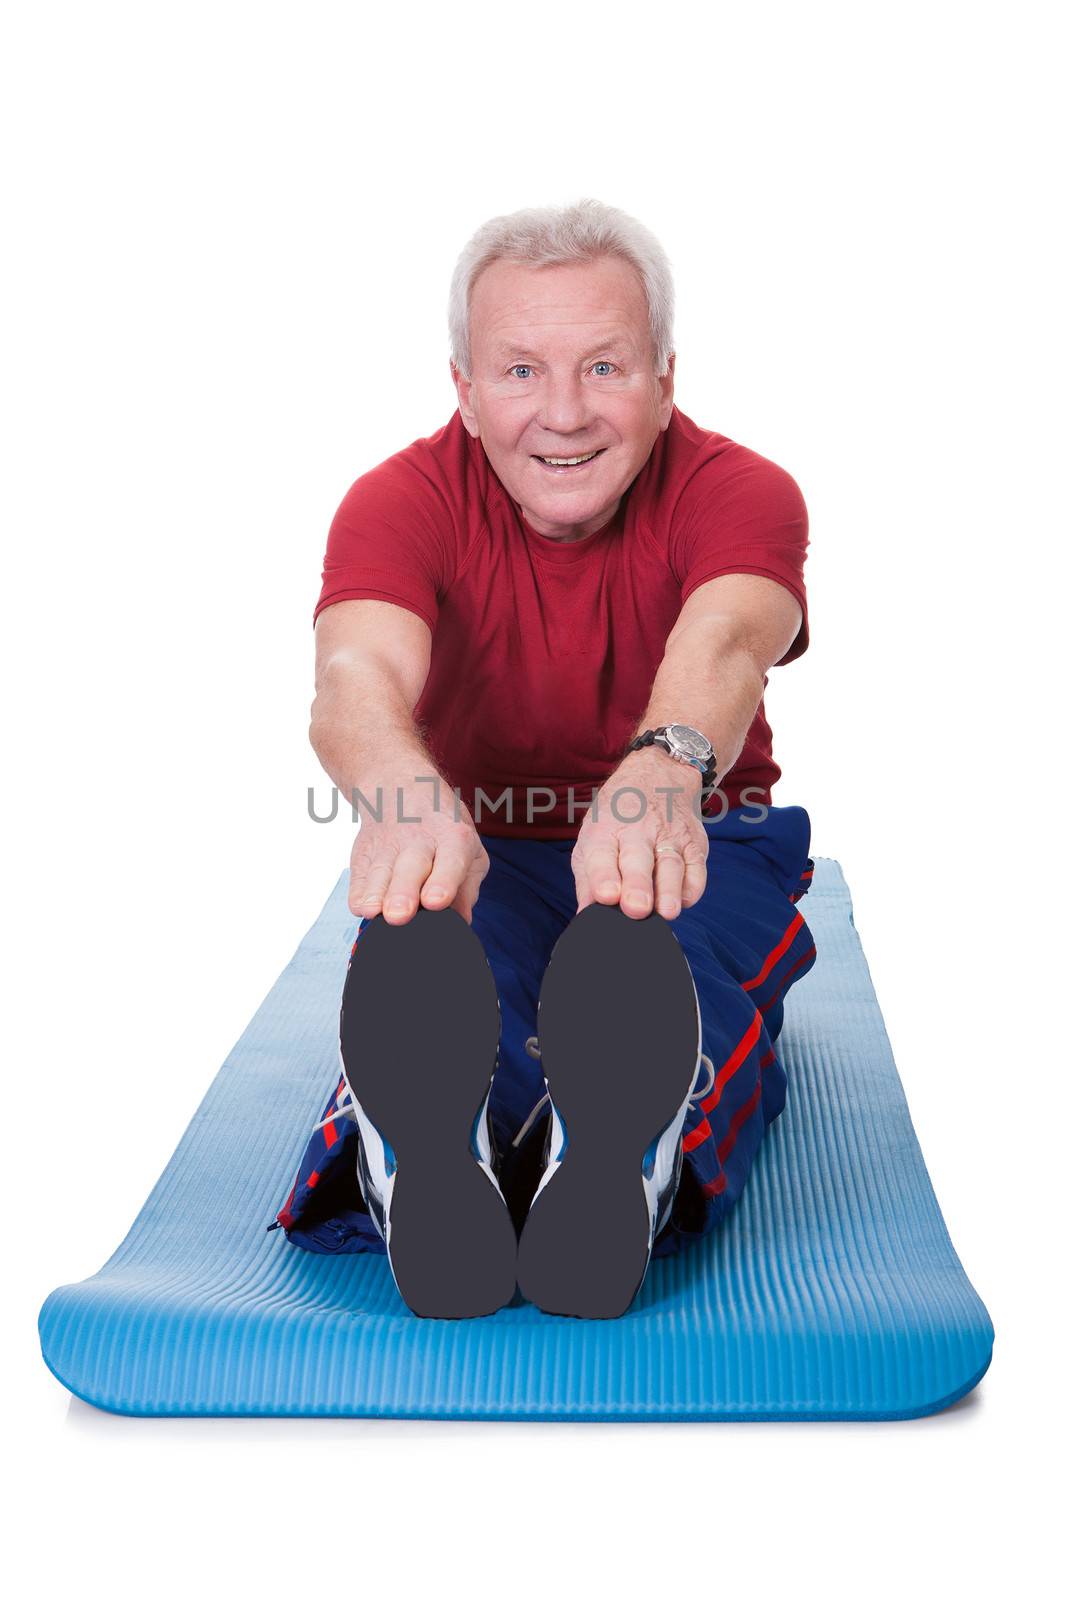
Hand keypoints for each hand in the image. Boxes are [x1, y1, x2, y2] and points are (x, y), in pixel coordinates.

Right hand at [347, 766, 489, 925]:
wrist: (401, 786)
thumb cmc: (443, 828)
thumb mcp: (468, 849)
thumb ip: (467, 887)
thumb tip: (462, 920)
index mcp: (453, 837)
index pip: (450, 860)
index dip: (443, 882)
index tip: (435, 902)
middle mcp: (419, 839)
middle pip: (410, 868)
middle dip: (404, 892)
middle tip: (400, 915)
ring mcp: (387, 844)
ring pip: (380, 872)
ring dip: (376, 894)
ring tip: (374, 914)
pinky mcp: (363, 852)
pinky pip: (358, 876)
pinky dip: (358, 893)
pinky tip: (362, 908)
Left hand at [571, 748, 708, 919]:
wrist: (658, 774)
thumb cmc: (618, 817)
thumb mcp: (593, 837)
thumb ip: (588, 879)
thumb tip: (586, 915)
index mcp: (606, 830)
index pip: (602, 854)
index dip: (603, 876)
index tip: (606, 896)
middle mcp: (638, 831)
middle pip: (638, 860)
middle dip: (637, 885)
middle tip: (636, 909)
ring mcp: (669, 836)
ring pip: (671, 865)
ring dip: (670, 890)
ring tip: (667, 912)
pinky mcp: (694, 843)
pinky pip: (697, 868)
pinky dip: (692, 887)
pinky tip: (683, 901)